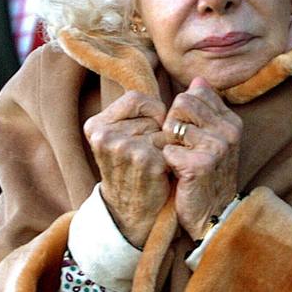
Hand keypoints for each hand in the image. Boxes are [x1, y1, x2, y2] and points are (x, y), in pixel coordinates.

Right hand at [84, 91, 168, 246]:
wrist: (131, 210)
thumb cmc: (133, 167)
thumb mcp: (122, 135)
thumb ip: (137, 110)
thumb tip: (194, 81)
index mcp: (96, 125)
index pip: (136, 97)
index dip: (151, 111)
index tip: (149, 129)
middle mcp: (105, 135)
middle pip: (153, 114)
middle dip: (158, 132)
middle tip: (146, 155)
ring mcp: (125, 148)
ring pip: (164, 130)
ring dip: (167, 146)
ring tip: (153, 163)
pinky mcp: (146, 161)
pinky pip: (172, 146)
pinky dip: (173, 158)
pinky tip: (161, 172)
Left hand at [162, 77, 241, 239]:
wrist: (213, 215)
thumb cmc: (207, 175)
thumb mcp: (212, 139)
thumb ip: (205, 108)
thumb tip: (198, 80)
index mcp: (231, 121)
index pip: (196, 93)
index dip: (182, 112)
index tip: (187, 133)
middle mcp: (228, 131)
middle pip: (183, 103)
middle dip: (172, 123)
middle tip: (179, 147)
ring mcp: (217, 147)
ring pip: (173, 126)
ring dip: (168, 145)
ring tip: (180, 162)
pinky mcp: (200, 164)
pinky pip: (168, 150)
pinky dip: (167, 163)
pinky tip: (178, 175)